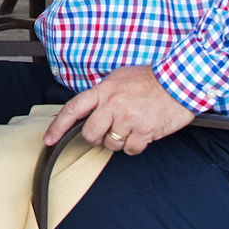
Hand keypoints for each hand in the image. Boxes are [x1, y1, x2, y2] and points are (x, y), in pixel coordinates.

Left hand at [43, 65, 194, 155]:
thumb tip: (89, 110)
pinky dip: (136, 146)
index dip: (57, 126)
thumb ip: (102, 94)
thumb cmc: (149, 79)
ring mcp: (128, 119)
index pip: (73, 109)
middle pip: (89, 134)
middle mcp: (113, 105)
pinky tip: (142, 133)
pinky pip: (131, 150)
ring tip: (131, 126)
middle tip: (105, 133)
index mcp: (104, 90)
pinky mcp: (144, 131)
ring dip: (119, 141)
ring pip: (111, 144)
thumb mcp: (119, 78)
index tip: (48, 139)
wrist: (179, 80)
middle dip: (94, 138)